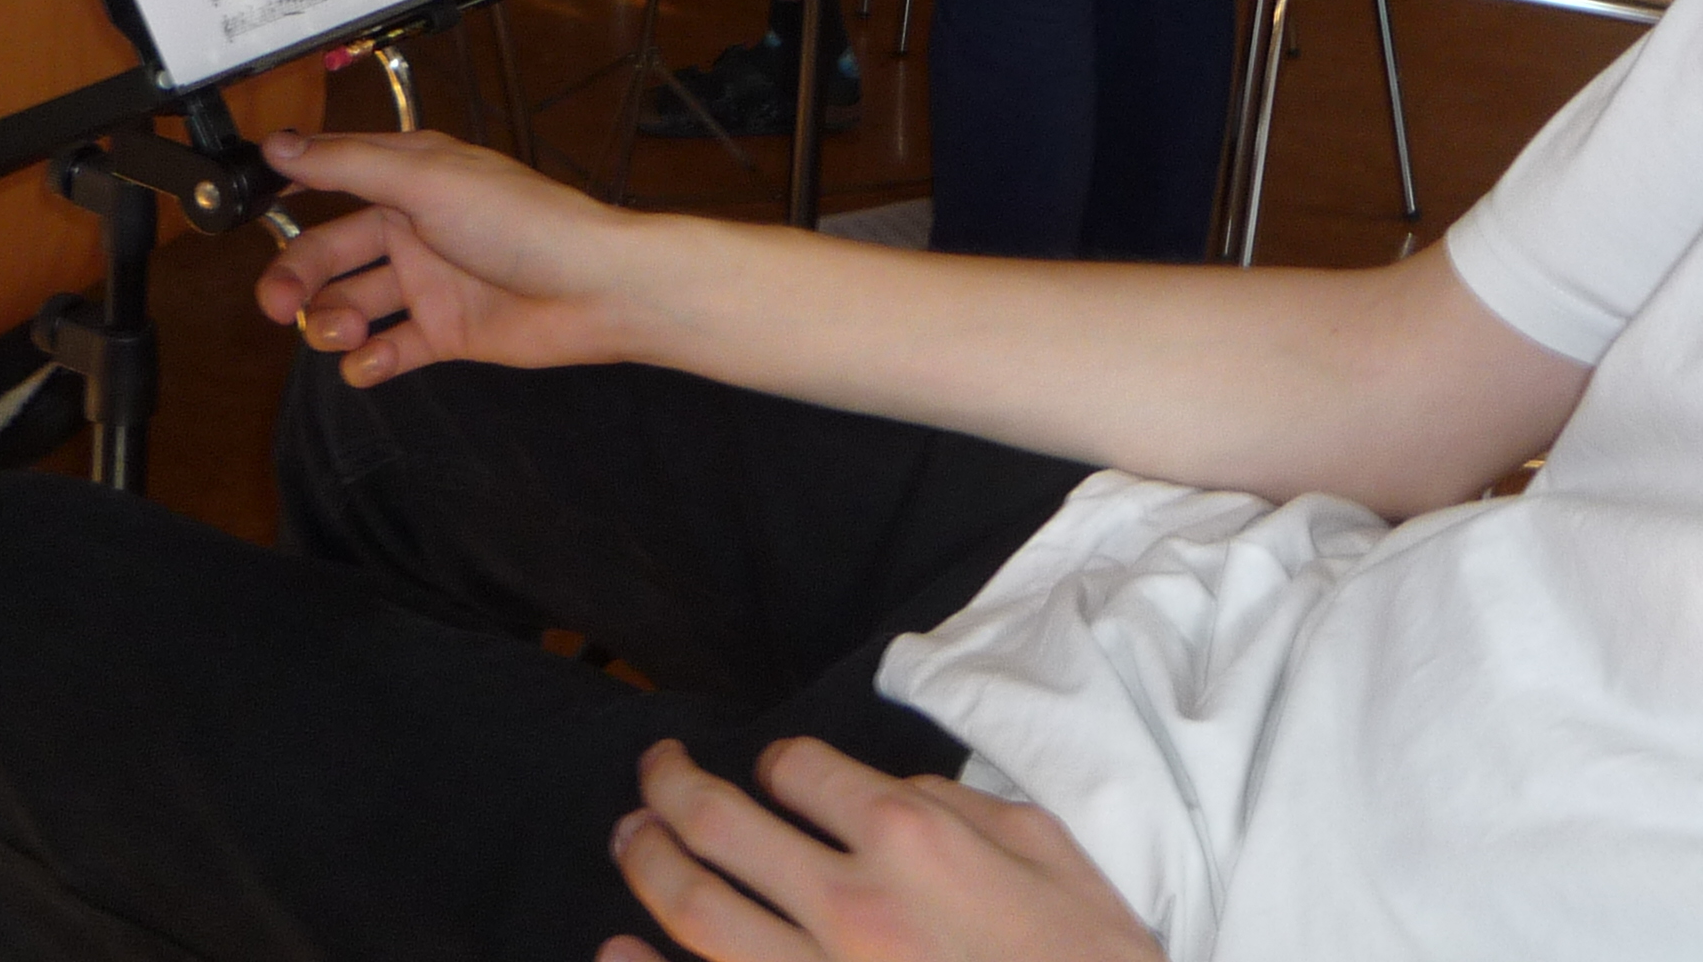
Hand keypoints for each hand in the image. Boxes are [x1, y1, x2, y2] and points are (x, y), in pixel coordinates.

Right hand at [255, 129, 653, 381]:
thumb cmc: (523, 222)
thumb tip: (279, 143)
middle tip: (278, 305)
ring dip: (333, 323)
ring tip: (343, 334)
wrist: (594, 290)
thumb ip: (348, 164)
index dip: (287, 194)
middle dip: (297, 277)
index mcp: (409, 177)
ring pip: (353, 304)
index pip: (331, 177)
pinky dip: (370, 362)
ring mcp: (429, 282)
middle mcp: (414, 227)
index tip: (246, 214)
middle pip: (330, 252)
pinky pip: (390, 351)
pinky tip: (372, 363)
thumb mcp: (426, 180)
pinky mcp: (447, 332)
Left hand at [605, 739, 1158, 961]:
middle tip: (652, 772)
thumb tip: (887, 791)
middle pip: (722, 826)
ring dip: (647, 864)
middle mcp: (847, 904)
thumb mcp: (1046, 851)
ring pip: (696, 912)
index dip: (778, 761)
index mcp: (909, 840)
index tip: (775, 770)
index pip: (801, 770)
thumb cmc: (1088, 960)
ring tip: (629, 838)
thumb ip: (956, 806)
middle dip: (672, 788)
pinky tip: (615, 954)